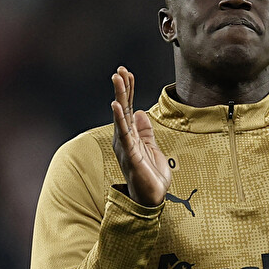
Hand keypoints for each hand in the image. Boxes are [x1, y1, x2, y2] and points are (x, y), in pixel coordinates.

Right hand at [111, 66, 170, 205]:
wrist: (152, 198)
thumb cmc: (150, 175)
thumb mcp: (152, 148)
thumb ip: (145, 131)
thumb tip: (140, 112)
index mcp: (131, 135)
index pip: (128, 108)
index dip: (128, 90)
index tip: (127, 72)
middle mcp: (125, 138)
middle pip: (123, 108)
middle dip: (122, 88)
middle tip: (119, 69)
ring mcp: (126, 145)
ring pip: (121, 116)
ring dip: (120, 96)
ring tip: (117, 79)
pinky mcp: (130, 154)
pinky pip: (124, 133)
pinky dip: (120, 118)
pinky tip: (117, 105)